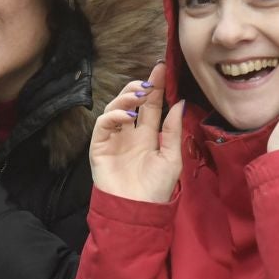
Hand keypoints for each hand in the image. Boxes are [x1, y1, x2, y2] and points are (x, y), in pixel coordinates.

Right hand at [88, 61, 183, 203]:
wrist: (137, 210)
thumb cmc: (156, 188)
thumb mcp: (171, 157)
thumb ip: (173, 130)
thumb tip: (178, 102)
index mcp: (148, 136)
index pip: (151, 105)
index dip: (155, 87)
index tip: (161, 68)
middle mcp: (130, 134)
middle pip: (131, 102)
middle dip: (139, 87)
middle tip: (148, 81)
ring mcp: (114, 139)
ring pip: (114, 108)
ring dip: (125, 97)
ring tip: (139, 95)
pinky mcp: (100, 146)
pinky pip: (103, 124)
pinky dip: (112, 115)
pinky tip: (126, 115)